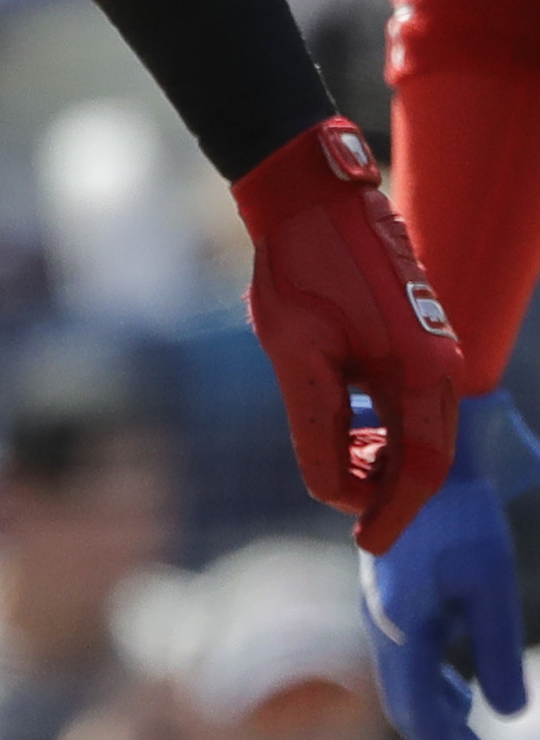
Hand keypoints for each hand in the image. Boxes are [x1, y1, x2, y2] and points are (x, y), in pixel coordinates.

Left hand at [233, 117, 465, 554]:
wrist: (310, 195)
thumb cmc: (300, 268)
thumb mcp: (297, 355)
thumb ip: (317, 428)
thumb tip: (333, 494)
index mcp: (423, 374)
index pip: (420, 469)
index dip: (393, 512)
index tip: (365, 543)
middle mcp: (443, 364)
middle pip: (425, 455)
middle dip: (384, 487)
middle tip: (343, 504)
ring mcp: (435, 347)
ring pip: (419, 428)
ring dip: (381, 454)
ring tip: (334, 455)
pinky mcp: (418, 334)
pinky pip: (410, 399)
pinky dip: (382, 424)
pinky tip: (344, 422)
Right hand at [366, 391, 539, 739]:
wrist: (423, 447)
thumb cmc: (461, 515)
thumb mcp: (490, 584)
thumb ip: (492, 649)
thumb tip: (502, 713)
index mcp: (400, 623)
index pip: (415, 710)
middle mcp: (381, 618)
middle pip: (401, 698)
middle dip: (440, 737)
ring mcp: (380, 601)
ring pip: (400, 673)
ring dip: (435, 707)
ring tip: (472, 729)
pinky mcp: (389, 586)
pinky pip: (403, 648)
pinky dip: (430, 677)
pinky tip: (461, 684)